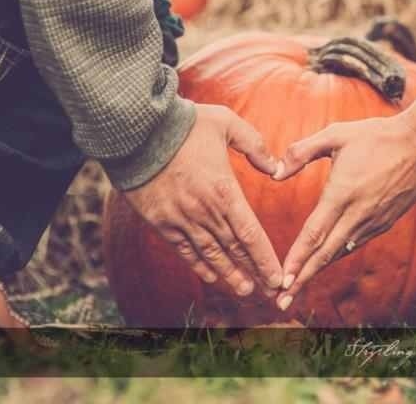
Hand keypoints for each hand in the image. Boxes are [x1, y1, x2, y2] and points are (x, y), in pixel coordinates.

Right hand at [123, 104, 283, 297]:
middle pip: (233, 248)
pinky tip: (211, 275)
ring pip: (210, 254)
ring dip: (229, 273)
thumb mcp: (227, 123)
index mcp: (224, 190)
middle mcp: (204, 211)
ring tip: (245, 290)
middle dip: (253, 271)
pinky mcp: (161, 221)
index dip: (264, 258)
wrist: (138, 131)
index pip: (249, 233)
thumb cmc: (186, 124)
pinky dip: (198, 264)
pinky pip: (184, 249)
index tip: (277, 276)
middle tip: (269, 292)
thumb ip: (254, 145)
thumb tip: (276, 167)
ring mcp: (181, 219)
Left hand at [271, 115, 415, 309]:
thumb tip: (275, 172)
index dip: (297, 259)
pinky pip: (356, 242)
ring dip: (318, 269)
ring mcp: (373, 220)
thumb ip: (302, 151)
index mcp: (342, 193)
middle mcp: (358, 214)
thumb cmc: (376, 136)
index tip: (282, 279)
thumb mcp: (335, 135)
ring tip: (298, 286)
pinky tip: (326, 259)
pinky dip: (338, 254)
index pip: (314, 234)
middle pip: (325, 253)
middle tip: (281, 301)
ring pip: (340, 251)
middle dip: (302, 278)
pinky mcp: (384, 221)